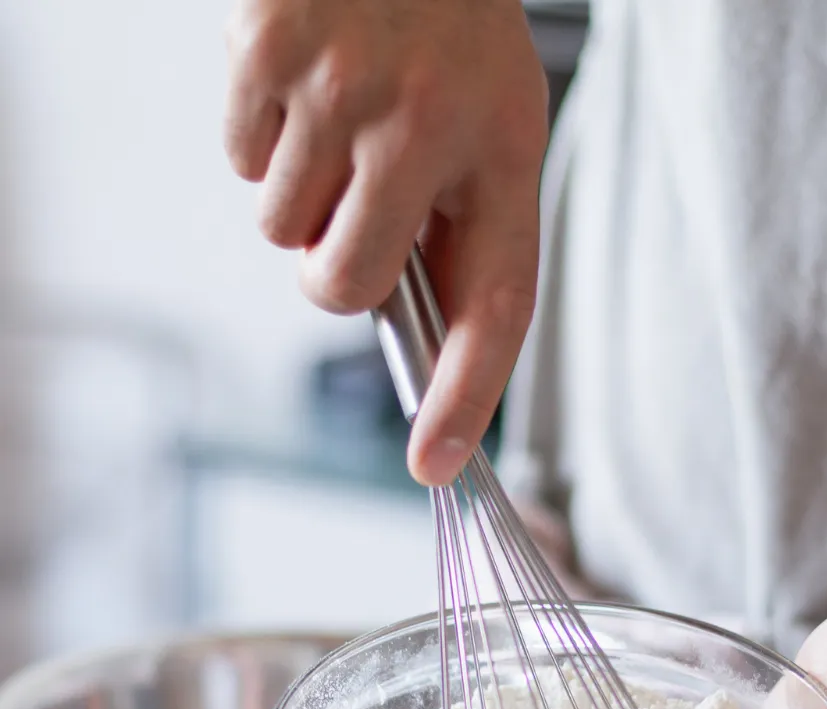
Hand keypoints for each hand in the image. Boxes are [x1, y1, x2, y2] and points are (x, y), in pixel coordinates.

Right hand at [224, 0, 548, 484]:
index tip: (434, 464)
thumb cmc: (443, 26)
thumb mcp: (486, 116)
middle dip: (329, 270)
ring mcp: (344, 87)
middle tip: (349, 205)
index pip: (495, 304)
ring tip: (335, 112)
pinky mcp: (270, 52)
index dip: (466, 394)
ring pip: (281, 230)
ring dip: (296, 192)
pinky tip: (299, 81)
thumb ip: (454, 223)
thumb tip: (403, 325)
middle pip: (342, 287)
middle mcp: (429, 122)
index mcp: (504, 149)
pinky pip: (240, 163)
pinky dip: (259, 138)